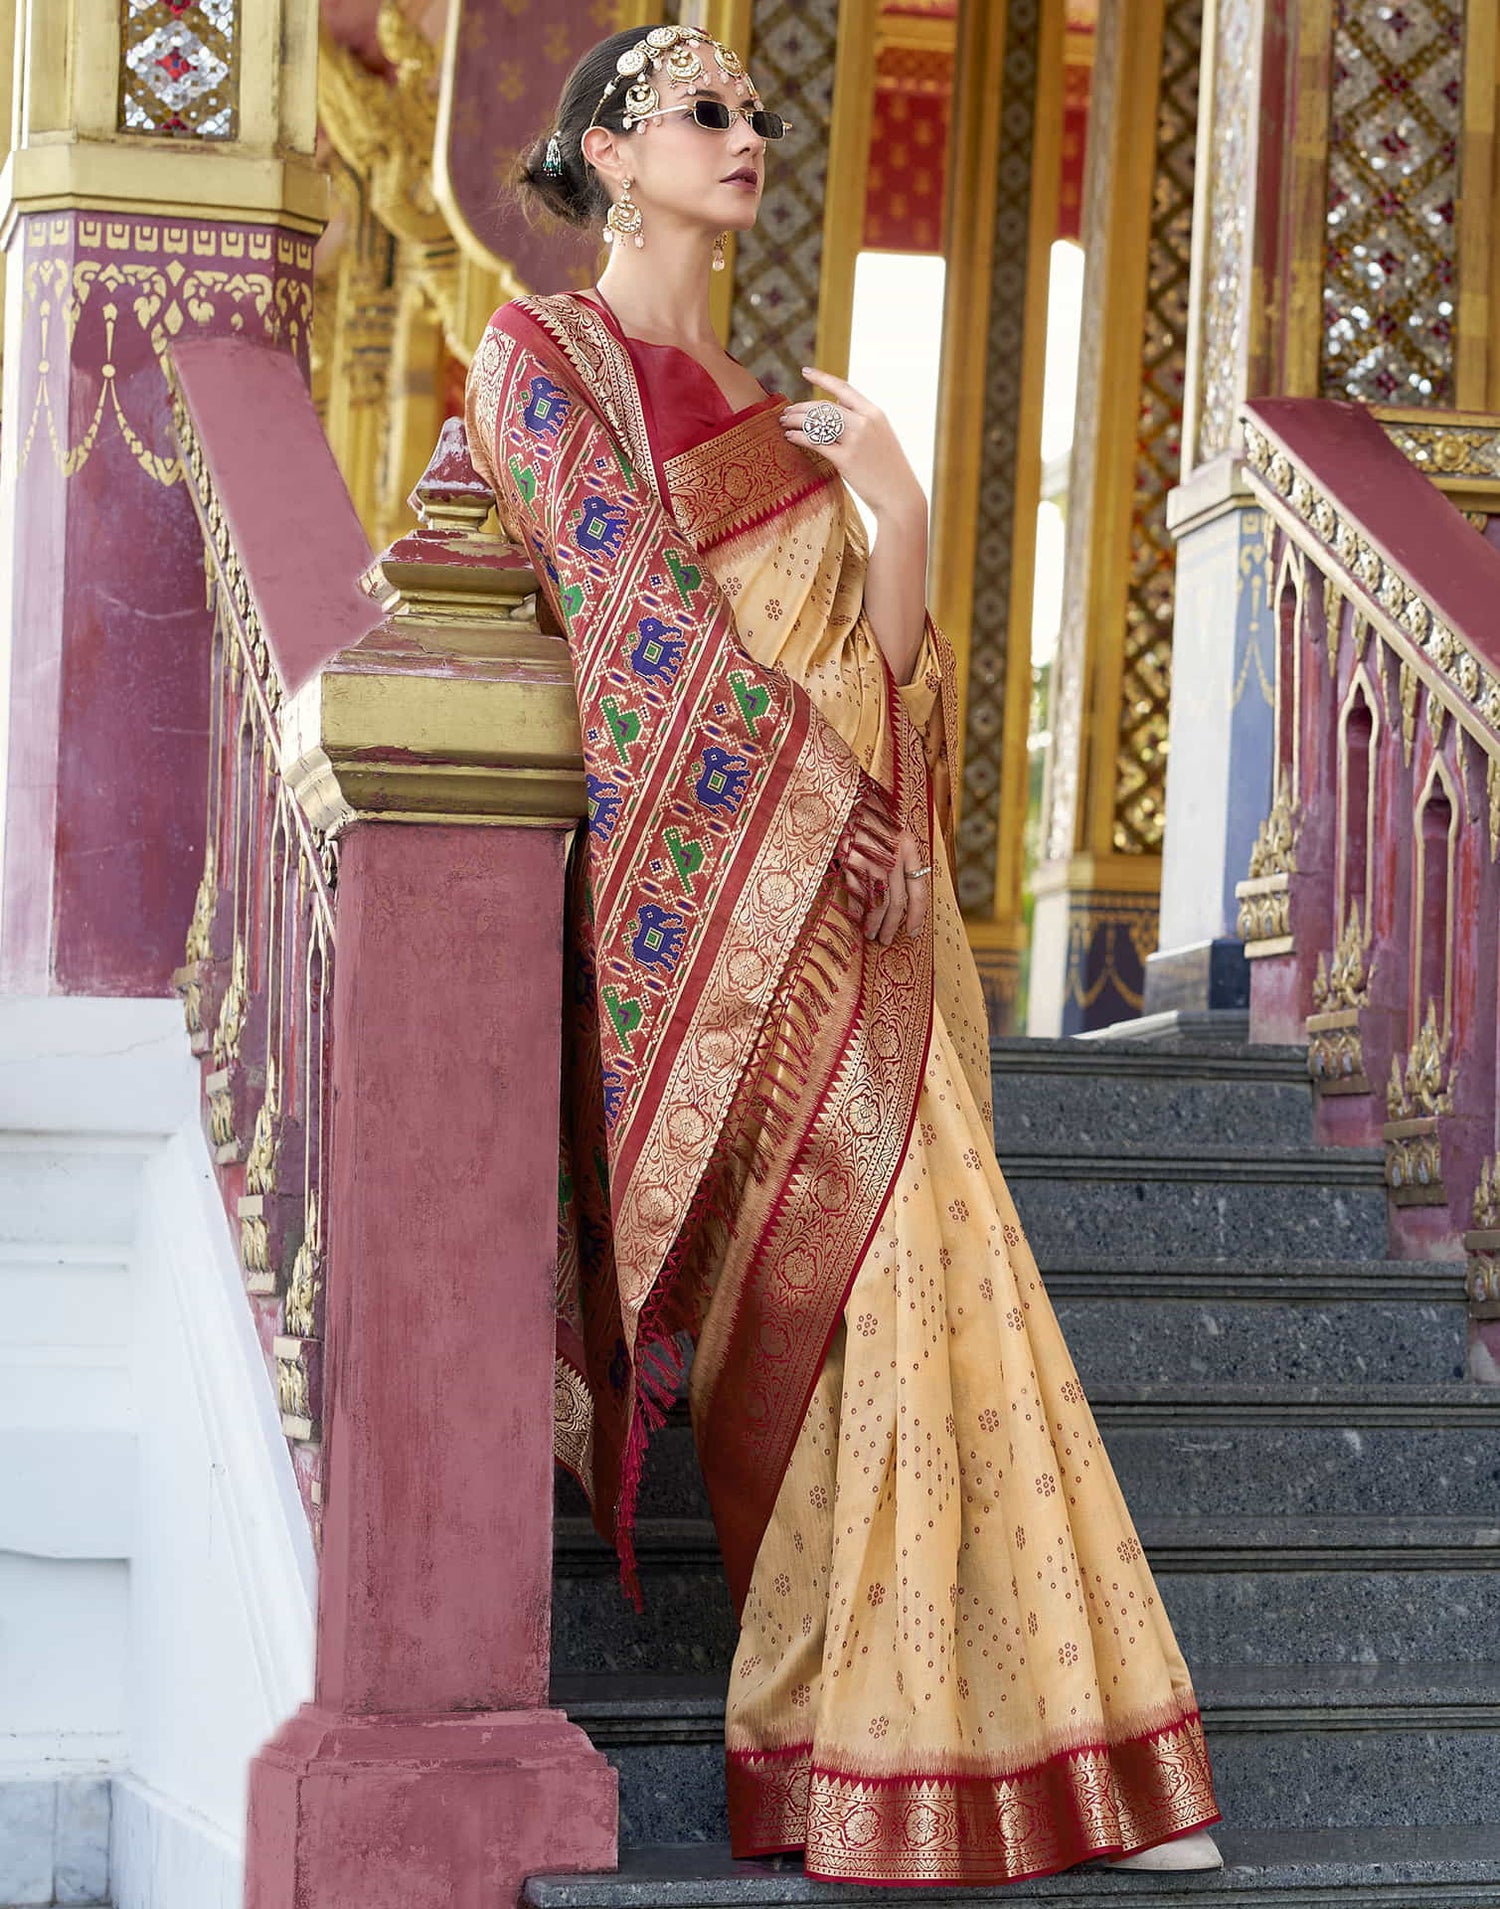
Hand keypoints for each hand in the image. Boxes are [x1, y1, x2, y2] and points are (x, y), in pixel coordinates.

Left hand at [780, 368, 924, 521]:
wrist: (899, 495)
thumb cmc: (888, 469)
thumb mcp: (880, 436)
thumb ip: (860, 421)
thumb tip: (835, 409)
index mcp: (874, 412)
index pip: (843, 388)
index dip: (822, 378)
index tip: (805, 371)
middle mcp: (864, 421)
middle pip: (824, 407)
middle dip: (801, 407)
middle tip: (786, 412)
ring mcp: (855, 440)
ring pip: (817, 422)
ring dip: (796, 420)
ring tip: (784, 423)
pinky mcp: (846, 459)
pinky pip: (815, 442)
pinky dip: (799, 437)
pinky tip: (790, 438)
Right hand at [833, 782, 930, 945]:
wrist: (844, 795)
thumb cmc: (867, 813)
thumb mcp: (891, 831)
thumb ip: (898, 858)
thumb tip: (898, 893)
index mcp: (908, 848)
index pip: (918, 890)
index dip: (917, 915)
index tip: (914, 932)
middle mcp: (894, 856)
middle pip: (897, 901)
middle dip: (893, 925)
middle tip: (887, 940)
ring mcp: (872, 860)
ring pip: (878, 902)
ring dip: (875, 923)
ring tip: (872, 935)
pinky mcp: (851, 861)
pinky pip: (858, 893)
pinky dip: (858, 909)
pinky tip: (858, 919)